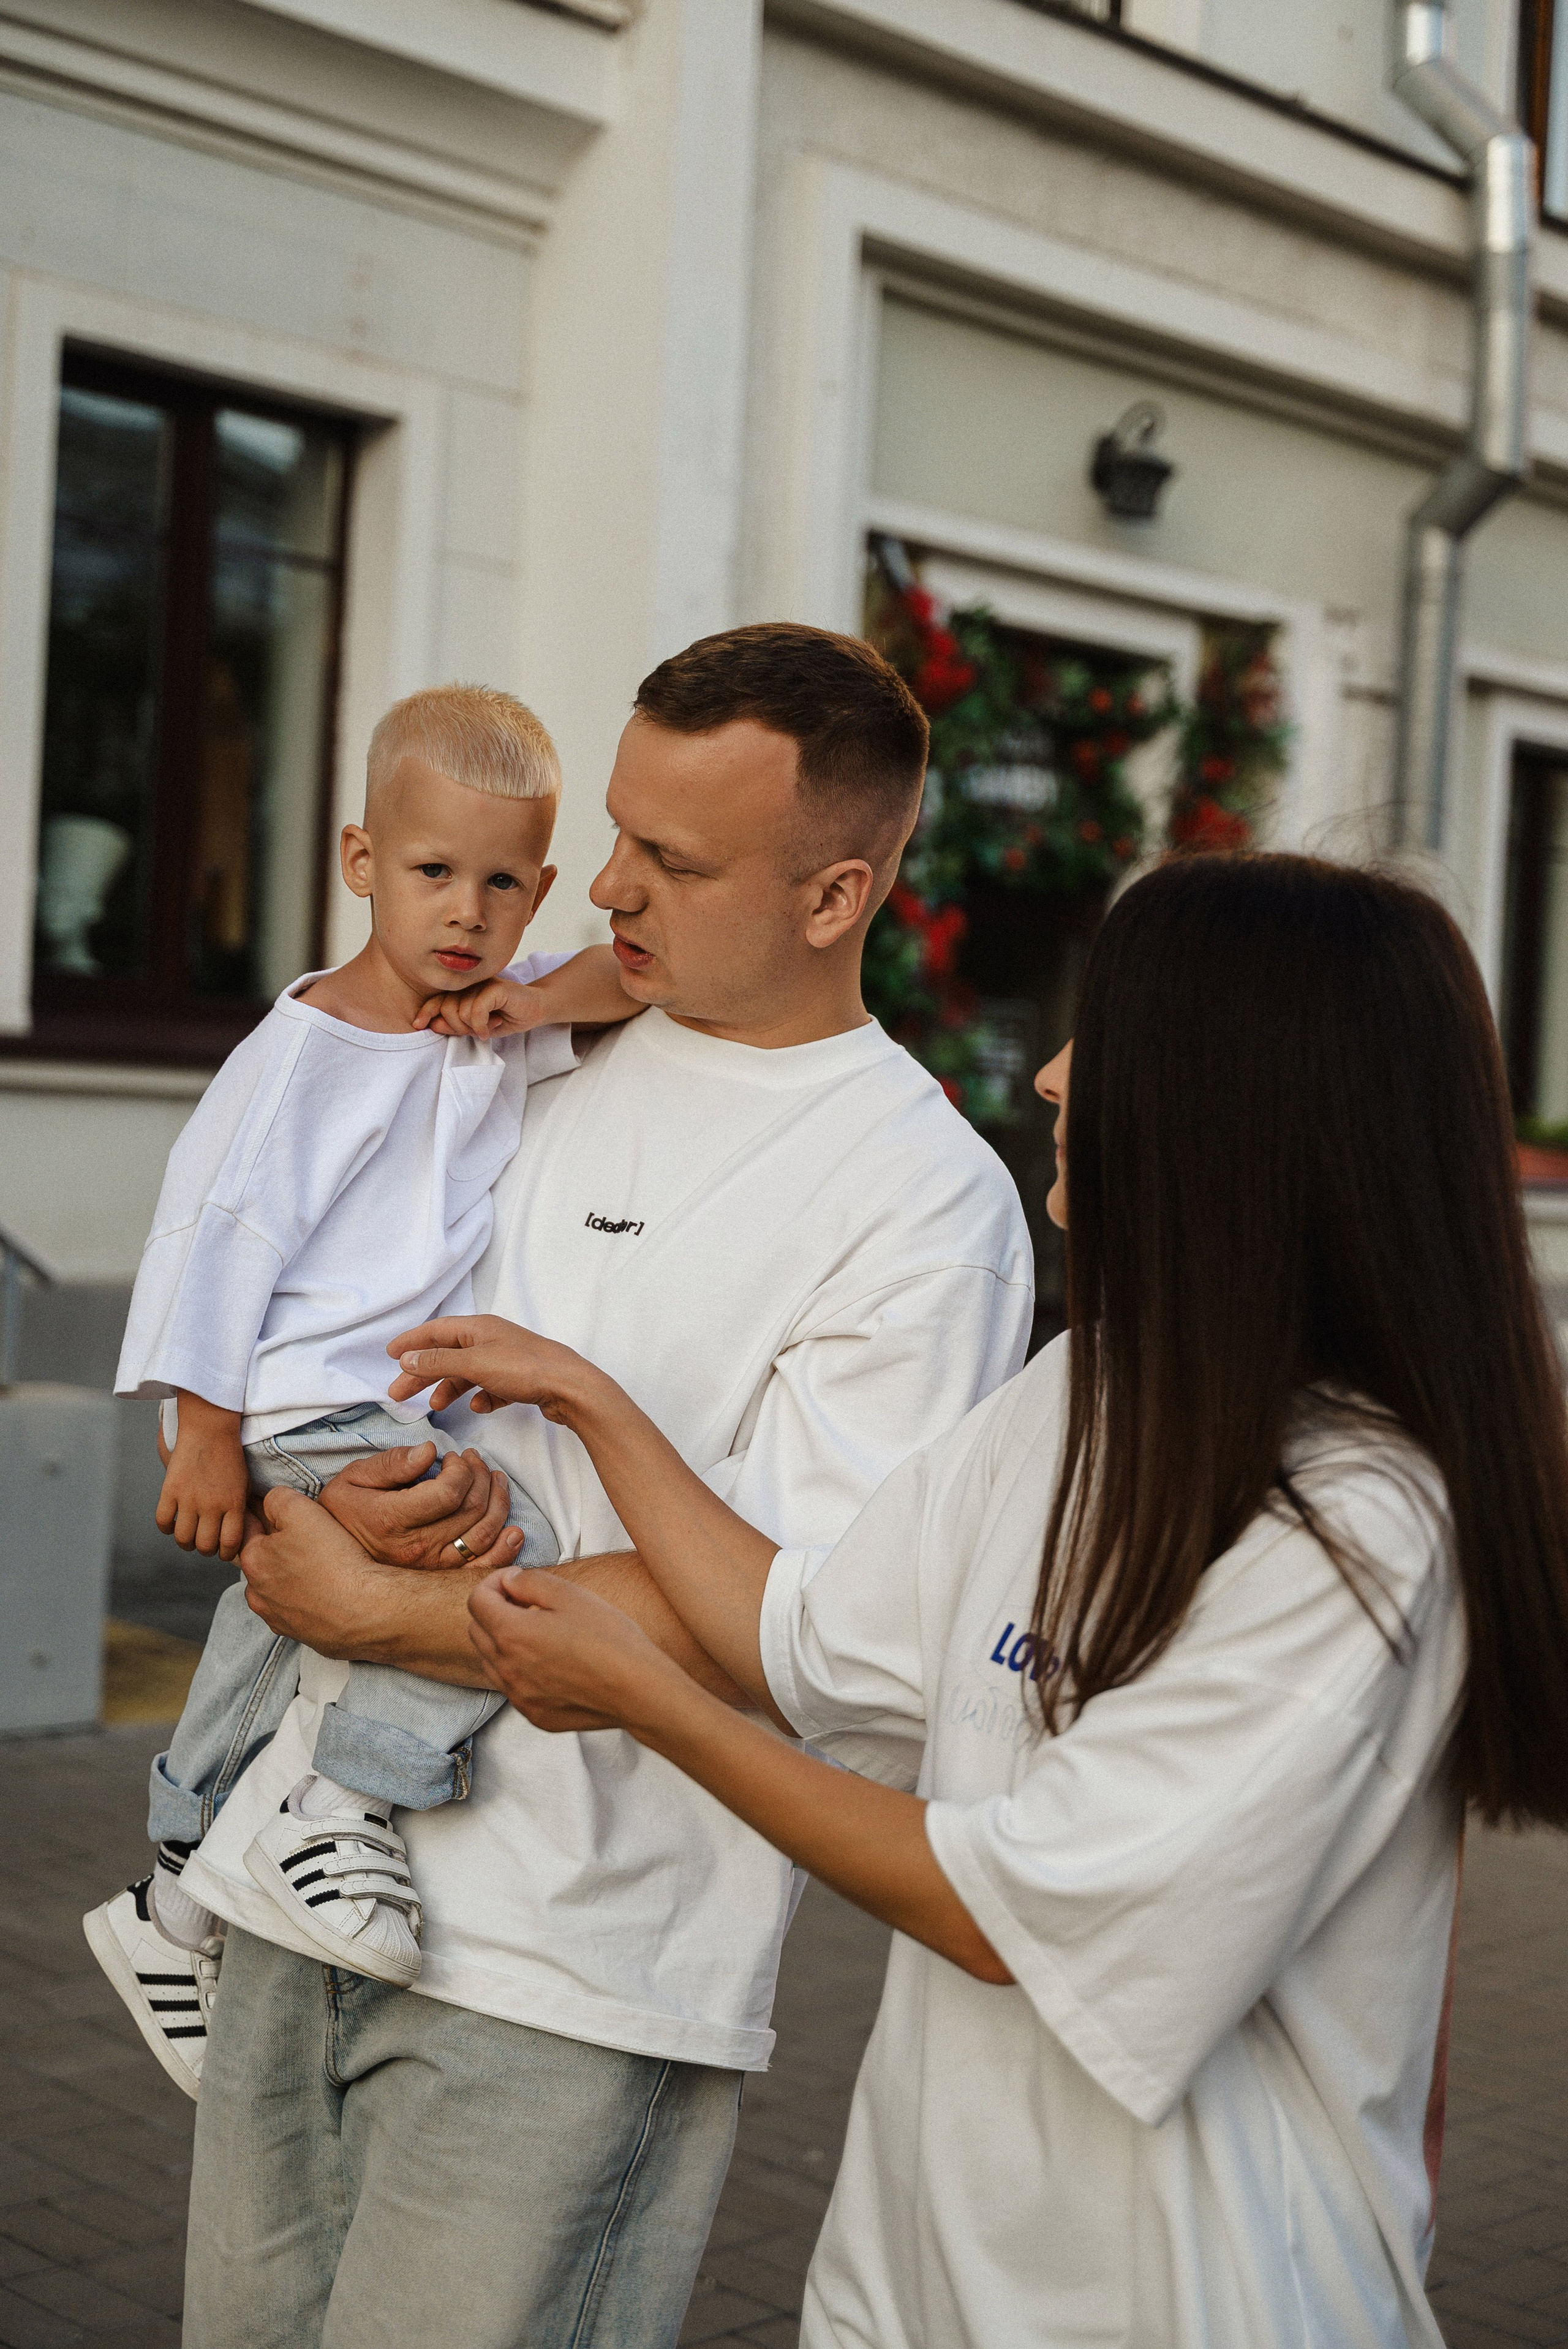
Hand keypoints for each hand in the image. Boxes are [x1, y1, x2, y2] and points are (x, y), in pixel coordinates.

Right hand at [156, 1428, 248, 1561]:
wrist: (210, 1429)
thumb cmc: (230, 1458)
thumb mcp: (243, 1485)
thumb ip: (238, 1510)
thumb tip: (234, 1537)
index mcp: (233, 1504)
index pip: (229, 1544)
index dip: (226, 1554)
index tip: (223, 1551)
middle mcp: (211, 1505)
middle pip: (204, 1546)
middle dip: (205, 1549)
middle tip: (204, 1543)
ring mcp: (189, 1498)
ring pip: (183, 1539)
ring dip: (186, 1541)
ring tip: (189, 1534)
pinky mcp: (170, 1490)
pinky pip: (163, 1522)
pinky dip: (166, 1527)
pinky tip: (173, 1521)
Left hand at [239, 1486, 404, 1653]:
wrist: (365, 1610)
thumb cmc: (333, 1559)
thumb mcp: (301, 1510)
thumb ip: (277, 1499)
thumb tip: (271, 1502)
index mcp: (252, 1560)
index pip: (251, 1528)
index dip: (269, 1516)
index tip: (289, 1516)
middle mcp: (258, 1594)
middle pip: (265, 1561)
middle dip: (281, 1550)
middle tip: (312, 1542)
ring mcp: (278, 1619)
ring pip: (280, 1589)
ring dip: (293, 1578)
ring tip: (323, 1569)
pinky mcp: (301, 1635)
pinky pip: (300, 1611)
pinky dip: (310, 1601)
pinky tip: (330, 1592)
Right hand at [318, 1440, 525, 1571]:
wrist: (332, 1558)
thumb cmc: (344, 1511)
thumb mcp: (354, 1477)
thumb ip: (392, 1463)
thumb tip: (429, 1451)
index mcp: (393, 1519)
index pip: (449, 1493)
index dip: (461, 1469)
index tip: (454, 1457)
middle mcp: (416, 1547)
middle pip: (471, 1509)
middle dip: (481, 1476)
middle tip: (474, 1460)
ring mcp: (431, 1567)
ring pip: (483, 1534)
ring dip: (498, 1502)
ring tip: (494, 1479)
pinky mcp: (440, 1577)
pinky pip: (481, 1568)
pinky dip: (504, 1550)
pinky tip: (513, 1530)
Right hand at [386, 1315, 602, 1420]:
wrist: (571, 1387)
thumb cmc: (525, 1369)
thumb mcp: (475, 1363)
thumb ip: (439, 1361)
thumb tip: (407, 1357)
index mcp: (479, 1328)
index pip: (436, 1330)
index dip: (412, 1342)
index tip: (390, 1355)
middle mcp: (491, 1340)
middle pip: (448, 1354)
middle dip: (423, 1373)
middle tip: (398, 1393)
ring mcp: (506, 1360)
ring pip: (468, 1373)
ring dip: (449, 1388)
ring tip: (435, 1405)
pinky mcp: (520, 1381)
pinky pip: (491, 1388)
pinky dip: (481, 1397)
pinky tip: (479, 1407)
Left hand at [412, 977, 542, 1039]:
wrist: (535, 1009)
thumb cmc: (505, 1017)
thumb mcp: (476, 1027)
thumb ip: (455, 1025)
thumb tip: (432, 1025)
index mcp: (462, 990)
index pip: (437, 999)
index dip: (426, 1011)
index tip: (419, 1024)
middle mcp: (469, 984)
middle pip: (447, 1008)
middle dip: (458, 1027)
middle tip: (475, 1031)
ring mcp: (482, 983)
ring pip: (461, 1011)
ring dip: (474, 1027)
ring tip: (488, 1027)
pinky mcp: (494, 987)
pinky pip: (476, 1011)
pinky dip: (482, 1025)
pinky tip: (492, 1027)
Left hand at [468, 1566, 684, 1734]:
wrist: (638, 1690)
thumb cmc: (609, 1638)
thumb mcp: (571, 1595)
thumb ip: (530, 1582)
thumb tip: (509, 1582)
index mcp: (512, 1634)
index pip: (476, 1601)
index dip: (492, 1583)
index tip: (516, 1581)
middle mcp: (507, 1668)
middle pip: (477, 1630)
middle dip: (493, 1610)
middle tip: (527, 1602)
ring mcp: (518, 1696)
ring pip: (490, 1660)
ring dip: (502, 1640)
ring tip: (538, 1631)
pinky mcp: (533, 1714)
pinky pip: (511, 1686)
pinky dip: (518, 1668)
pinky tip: (550, 1660)